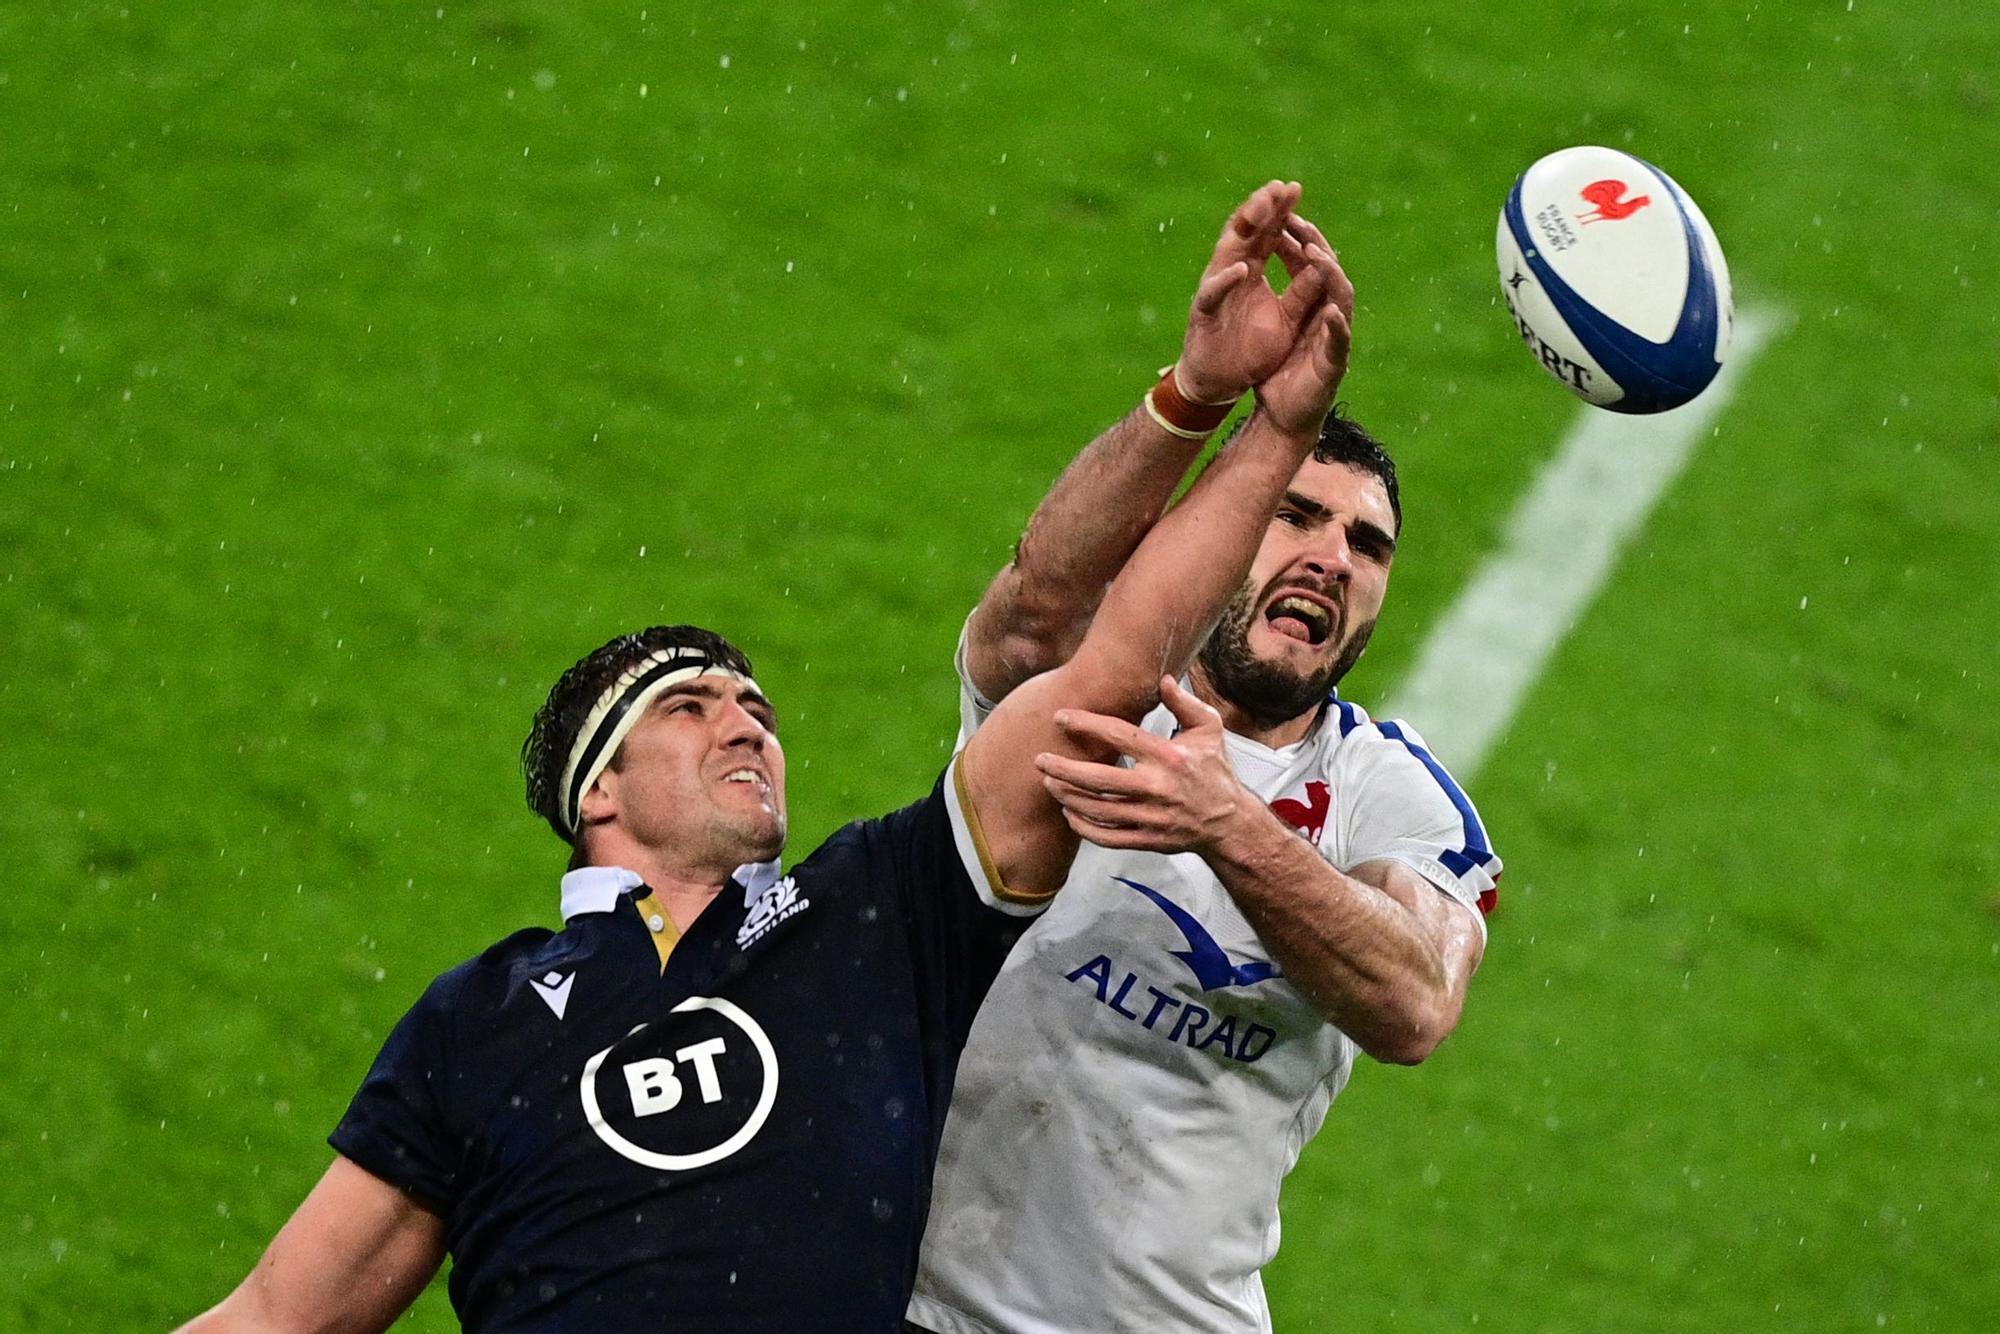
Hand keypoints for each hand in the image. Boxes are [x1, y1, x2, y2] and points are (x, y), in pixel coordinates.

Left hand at [1035, 676, 1250, 854]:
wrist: (1229, 822)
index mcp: (1168, 756)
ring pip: (1097, 809)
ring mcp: (1150, 817)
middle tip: (1040, 759)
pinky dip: (1083, 827)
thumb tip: (1163, 680)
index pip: (1119, 735)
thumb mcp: (1209, 730)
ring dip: (1067, 796)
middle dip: (1063, 768)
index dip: (1086, 724)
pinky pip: (1107, 836)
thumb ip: (1184, 703)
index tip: (1061, 717)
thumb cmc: (1215, 772)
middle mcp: (1156, 788)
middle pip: (1098, 779)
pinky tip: (1069, 813)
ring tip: (1049, 782)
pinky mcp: (1147, 840)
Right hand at [1176, 182, 1339, 404]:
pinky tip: (1242, 270)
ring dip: (1244, 231)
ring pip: (1228, 253)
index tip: (1294, 190)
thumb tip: (1323, 266)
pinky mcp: (1203, 315)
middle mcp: (1231, 275)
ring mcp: (1216, 292)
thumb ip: (1302, 292)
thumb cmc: (1249, 350)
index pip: (1267, 235)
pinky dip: (1226, 282)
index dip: (1280, 213)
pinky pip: (1213, 294)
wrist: (1219, 384)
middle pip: (1247, 234)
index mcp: (1251, 273)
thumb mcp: (1287, 319)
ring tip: (1261, 209)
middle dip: (1263, 210)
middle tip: (1280, 186)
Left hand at [1253, 215, 1354, 437]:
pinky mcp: (1334, 365)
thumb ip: (1279, 299)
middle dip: (1315, 244)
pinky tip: (1331, 312)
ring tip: (1315, 255)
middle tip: (1298, 221)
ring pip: (1340, 299)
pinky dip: (1337, 327)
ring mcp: (1334, 339)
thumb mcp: (1274, 329)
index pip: (1308, 262)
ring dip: (1329, 276)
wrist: (1281, 419)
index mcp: (1311, 305)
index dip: (1297, 237)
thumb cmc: (1280, 374)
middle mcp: (1328, 315)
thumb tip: (1264, 260)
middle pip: (1328, 272)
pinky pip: (1339, 342)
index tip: (1282, 213)